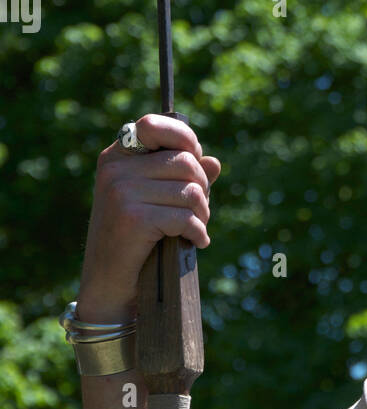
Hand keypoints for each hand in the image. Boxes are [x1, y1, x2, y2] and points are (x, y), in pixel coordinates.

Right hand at [77, 115, 220, 320]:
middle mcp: (115, 169)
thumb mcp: (157, 201)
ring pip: (191, 191)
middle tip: (199, 212)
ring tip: (196, 229)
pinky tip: (196, 242)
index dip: (184, 137)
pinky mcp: (133, 217)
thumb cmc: (136, 239)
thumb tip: (214, 163)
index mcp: (116, 156)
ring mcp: (121, 191)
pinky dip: (198, 233)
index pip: (153, 124)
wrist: (110, 284)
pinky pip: (186, 217)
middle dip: (203, 189)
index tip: (196, 159)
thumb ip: (183, 179)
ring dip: (203, 214)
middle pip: (185, 162)